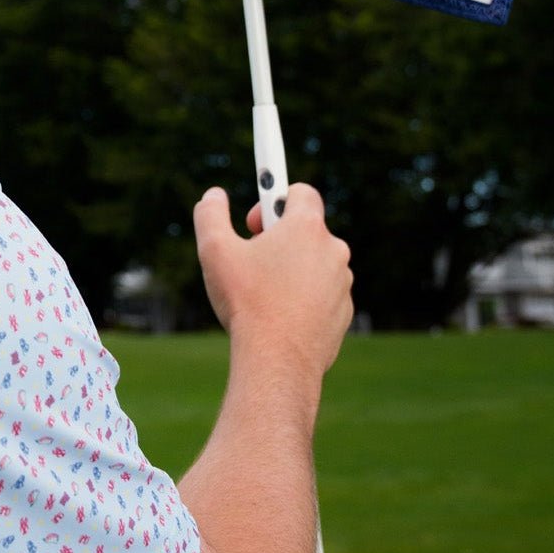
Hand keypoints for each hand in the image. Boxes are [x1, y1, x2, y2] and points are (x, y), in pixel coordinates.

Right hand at [193, 183, 352, 379]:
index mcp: (306, 228)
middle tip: (251, 255)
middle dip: (278, 236)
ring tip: (262, 289)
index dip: (273, 196)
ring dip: (291, 267)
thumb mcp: (214, 249)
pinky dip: (302, 296)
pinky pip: (321, 293)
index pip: (300, 191)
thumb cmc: (247, 302)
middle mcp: (332, 251)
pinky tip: (277, 313)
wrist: (277, 362)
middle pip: (305, 228)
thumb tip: (213, 196)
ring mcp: (342, 284)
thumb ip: (210, 213)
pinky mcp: (343, 313)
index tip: (254, 217)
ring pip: (314, 262)